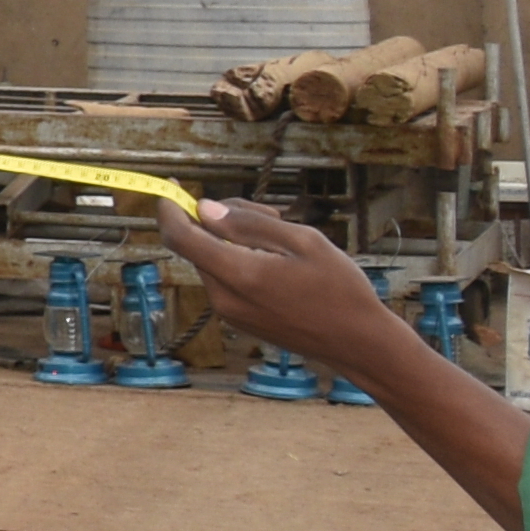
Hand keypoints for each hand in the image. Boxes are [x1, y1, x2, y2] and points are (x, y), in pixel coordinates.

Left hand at [155, 197, 410, 384]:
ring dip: (234, 240)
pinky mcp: (239, 320)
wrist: (359, 343)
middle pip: (200, 244)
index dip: (170, 209)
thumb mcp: (304, 241)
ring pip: (213, 260)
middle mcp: (225, 298)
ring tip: (284, 237)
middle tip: (272, 213)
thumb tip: (205, 209)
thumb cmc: (340, 289)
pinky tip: (279, 262)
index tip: (171, 187)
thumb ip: (250, 223)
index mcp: (239, 275)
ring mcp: (230, 313)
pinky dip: (240, 261)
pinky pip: (225, 280)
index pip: (180, 238)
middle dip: (223, 219)